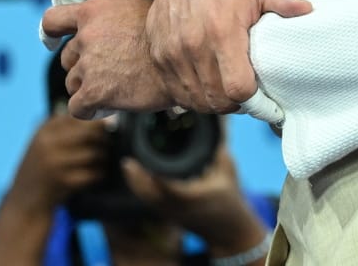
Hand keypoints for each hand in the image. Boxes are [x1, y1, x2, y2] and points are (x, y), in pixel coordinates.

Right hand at [3, 114, 112, 212]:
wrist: (24, 203)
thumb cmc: (41, 170)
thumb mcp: (47, 143)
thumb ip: (70, 128)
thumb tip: (106, 117)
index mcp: (45, 129)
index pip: (82, 114)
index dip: (99, 121)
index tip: (108, 127)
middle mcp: (48, 142)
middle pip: (91, 131)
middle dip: (104, 138)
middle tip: (109, 145)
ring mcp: (55, 161)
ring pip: (94, 153)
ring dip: (103, 158)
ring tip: (101, 162)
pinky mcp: (63, 181)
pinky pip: (93, 173)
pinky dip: (98, 174)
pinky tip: (96, 176)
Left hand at [44, 0, 172, 118]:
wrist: (187, 60)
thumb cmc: (171, 34)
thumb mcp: (140, 7)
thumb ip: (114, 15)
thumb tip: (108, 23)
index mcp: (95, 10)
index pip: (53, 20)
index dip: (52, 34)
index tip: (55, 42)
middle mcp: (87, 35)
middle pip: (67, 57)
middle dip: (83, 66)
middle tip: (109, 72)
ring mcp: (89, 64)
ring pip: (72, 83)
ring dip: (88, 88)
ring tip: (115, 88)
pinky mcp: (94, 92)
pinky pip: (77, 107)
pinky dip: (90, 110)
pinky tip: (109, 107)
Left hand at [121, 146, 265, 257]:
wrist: (229, 233)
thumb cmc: (230, 202)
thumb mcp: (229, 173)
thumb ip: (220, 150)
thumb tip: (219, 124)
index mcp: (192, 197)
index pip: (168, 187)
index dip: (154, 176)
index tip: (143, 160)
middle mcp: (178, 207)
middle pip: (150, 195)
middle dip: (136, 179)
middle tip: (127, 162)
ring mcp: (172, 214)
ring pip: (147, 200)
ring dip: (136, 184)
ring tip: (128, 166)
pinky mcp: (170, 216)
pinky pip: (151, 203)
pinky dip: (142, 191)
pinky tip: (137, 180)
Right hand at [135, 0, 310, 113]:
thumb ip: (284, 1)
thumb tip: (309, 10)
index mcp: (222, 33)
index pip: (238, 88)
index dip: (254, 100)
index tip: (265, 99)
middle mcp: (193, 47)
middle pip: (218, 99)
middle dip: (237, 104)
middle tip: (249, 96)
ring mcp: (172, 55)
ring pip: (198, 100)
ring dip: (216, 103)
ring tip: (230, 92)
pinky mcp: (160, 58)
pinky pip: (179, 93)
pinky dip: (195, 97)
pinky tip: (209, 87)